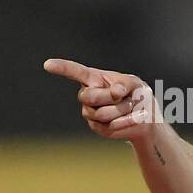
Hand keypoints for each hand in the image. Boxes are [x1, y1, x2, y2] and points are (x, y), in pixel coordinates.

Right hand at [44, 58, 161, 141]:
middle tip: (126, 97)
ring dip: (122, 110)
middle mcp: (87, 95)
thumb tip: (114, 91)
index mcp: (93, 79)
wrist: (145, 117)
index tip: (48, 64)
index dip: (61, 68)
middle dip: (111, 98)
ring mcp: (90, 112)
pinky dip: (126, 121)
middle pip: (89, 97)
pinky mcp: (97, 127)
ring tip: (131, 106)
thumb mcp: (135, 84)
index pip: (75, 71)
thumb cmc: (137, 95)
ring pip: (101, 113)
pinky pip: (110, 126)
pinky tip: (133, 118)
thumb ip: (125, 84)